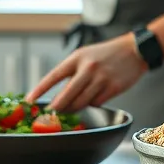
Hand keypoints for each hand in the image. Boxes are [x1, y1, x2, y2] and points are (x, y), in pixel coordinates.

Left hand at [25, 34, 146, 112]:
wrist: (134, 50)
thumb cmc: (105, 54)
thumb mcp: (84, 56)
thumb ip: (72, 73)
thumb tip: (59, 96)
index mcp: (77, 58)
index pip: (53, 76)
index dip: (39, 90)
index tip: (29, 100)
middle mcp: (88, 68)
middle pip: (67, 95)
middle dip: (56, 107)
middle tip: (50, 114)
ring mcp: (101, 79)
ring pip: (81, 102)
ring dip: (73, 108)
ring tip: (70, 108)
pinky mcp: (113, 88)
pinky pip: (96, 103)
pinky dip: (92, 104)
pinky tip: (93, 98)